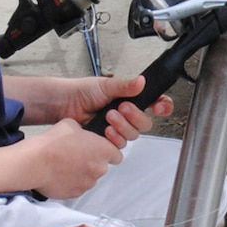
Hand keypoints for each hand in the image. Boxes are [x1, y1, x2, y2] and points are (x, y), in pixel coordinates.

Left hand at [10, 73, 171, 139]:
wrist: (65, 104)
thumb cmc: (83, 92)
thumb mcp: (106, 85)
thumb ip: (125, 86)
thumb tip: (141, 81)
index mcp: (132, 99)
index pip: (156, 104)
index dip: (162, 106)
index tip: (160, 107)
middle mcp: (128, 115)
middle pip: (145, 123)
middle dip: (135, 117)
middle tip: (122, 108)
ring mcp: (119, 128)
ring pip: (133, 135)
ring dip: (123, 126)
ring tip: (108, 116)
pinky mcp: (108, 140)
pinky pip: (120, 145)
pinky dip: (114, 138)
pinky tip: (105, 130)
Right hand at [22, 115, 124, 199]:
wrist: (36, 162)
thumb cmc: (52, 144)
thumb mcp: (71, 125)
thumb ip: (83, 132)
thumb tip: (80, 135)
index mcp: (103, 150)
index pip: (116, 155)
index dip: (107, 152)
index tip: (99, 151)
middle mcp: (99, 169)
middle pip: (101, 167)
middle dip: (91, 162)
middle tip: (76, 156)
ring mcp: (88, 183)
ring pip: (89, 178)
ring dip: (81, 173)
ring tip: (65, 165)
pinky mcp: (75, 194)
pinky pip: (77, 188)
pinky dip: (70, 183)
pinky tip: (59, 174)